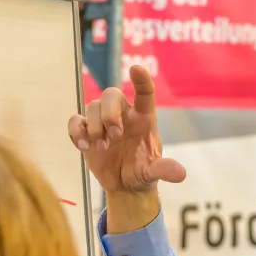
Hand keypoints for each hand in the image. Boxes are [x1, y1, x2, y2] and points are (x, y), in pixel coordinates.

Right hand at [67, 65, 186, 194]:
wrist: (124, 186)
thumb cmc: (142, 172)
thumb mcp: (153, 172)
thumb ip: (164, 170)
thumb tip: (180, 174)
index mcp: (143, 118)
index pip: (144, 93)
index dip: (141, 80)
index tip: (136, 69)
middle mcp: (122, 115)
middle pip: (111, 94)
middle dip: (109, 113)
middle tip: (114, 136)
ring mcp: (102, 122)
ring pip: (92, 107)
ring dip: (95, 127)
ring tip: (102, 148)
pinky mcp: (86, 132)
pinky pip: (75, 121)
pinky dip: (76, 131)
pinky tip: (83, 146)